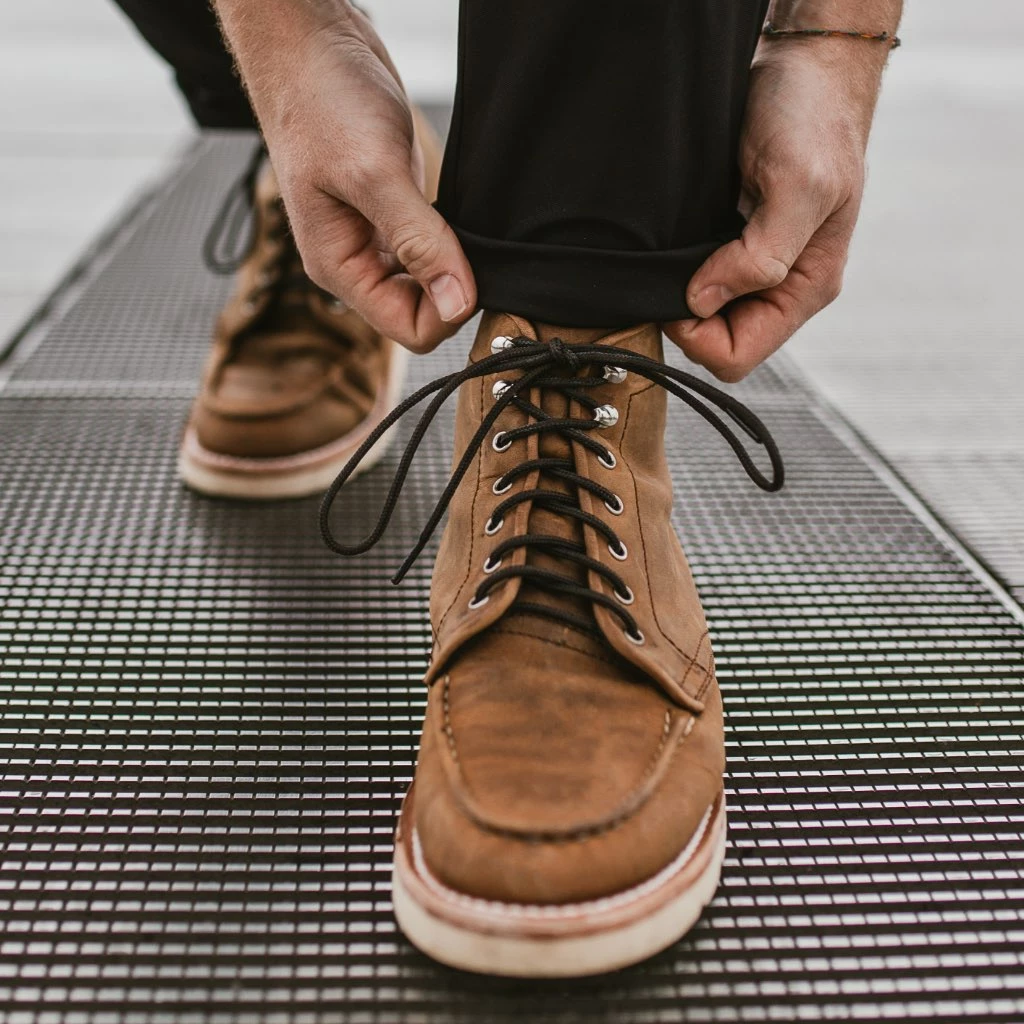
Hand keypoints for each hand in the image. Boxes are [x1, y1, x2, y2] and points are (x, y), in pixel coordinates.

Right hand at [213, 0, 474, 351]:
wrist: (309, 44)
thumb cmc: (321, 100)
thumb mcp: (373, 174)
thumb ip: (418, 242)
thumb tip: (457, 304)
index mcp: (339, 267)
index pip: (408, 331)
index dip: (447, 311)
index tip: (469, 270)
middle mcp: (355, 261)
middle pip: (420, 313)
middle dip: (454, 291)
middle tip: (473, 245)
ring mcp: (374, 239)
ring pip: (429, 283)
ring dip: (455, 266)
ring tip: (464, 225)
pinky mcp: (393, 214)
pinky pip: (431, 249)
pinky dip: (451, 240)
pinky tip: (458, 213)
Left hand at [665, 38, 889, 381]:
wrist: (805, 70)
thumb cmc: (814, 120)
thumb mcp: (798, 186)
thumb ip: (760, 255)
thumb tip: (703, 300)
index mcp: (804, 288)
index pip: (737, 356)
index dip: (698, 336)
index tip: (682, 290)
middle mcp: (779, 287)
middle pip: (714, 342)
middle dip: (684, 318)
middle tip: (670, 267)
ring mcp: (752, 267)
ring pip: (700, 315)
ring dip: (676, 293)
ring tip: (672, 249)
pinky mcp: (728, 243)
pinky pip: (692, 278)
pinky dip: (674, 269)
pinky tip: (672, 240)